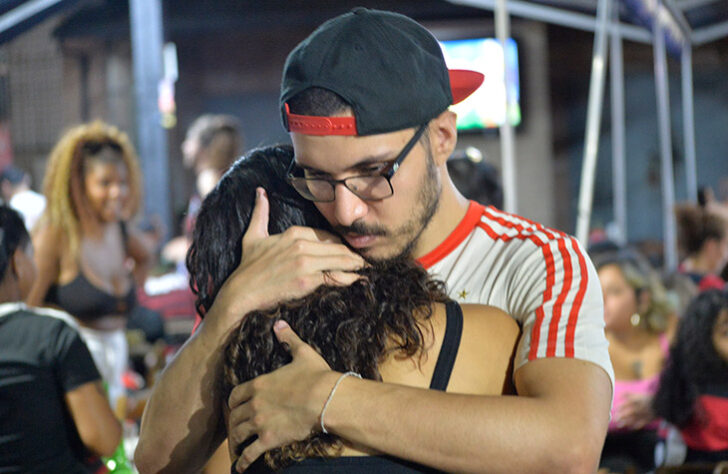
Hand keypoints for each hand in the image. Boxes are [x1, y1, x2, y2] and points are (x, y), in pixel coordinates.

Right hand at [208, 187, 365, 330]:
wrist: (242, 291)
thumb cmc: (248, 266)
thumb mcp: (253, 235)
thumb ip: (261, 212)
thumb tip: (260, 191)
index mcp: (294, 233)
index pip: (327, 235)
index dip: (340, 244)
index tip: (349, 249)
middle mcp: (302, 245)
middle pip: (337, 247)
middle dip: (353, 254)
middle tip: (366, 259)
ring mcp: (305, 263)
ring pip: (340, 260)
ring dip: (355, 264)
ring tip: (366, 268)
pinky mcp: (306, 280)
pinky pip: (334, 277)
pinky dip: (347, 278)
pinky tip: (356, 279)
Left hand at [227, 320, 336, 471]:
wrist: (328, 398)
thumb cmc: (317, 375)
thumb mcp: (302, 353)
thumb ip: (288, 339)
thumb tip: (279, 323)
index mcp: (259, 384)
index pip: (234, 395)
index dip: (232, 403)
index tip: (233, 408)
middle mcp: (255, 403)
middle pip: (234, 416)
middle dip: (232, 423)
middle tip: (234, 429)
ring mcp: (261, 422)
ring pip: (238, 434)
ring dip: (236, 441)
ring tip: (236, 448)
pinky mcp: (270, 439)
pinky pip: (251, 453)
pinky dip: (244, 462)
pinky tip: (242, 468)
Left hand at [614, 392, 654, 429]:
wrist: (661, 404)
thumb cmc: (647, 399)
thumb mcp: (637, 395)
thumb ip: (628, 394)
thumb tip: (619, 395)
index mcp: (635, 401)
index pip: (625, 404)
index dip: (619, 407)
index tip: (615, 409)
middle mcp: (638, 408)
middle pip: (628, 413)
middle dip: (621, 416)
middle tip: (615, 419)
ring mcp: (643, 414)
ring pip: (633, 419)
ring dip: (626, 422)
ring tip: (619, 425)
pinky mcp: (648, 419)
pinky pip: (641, 424)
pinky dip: (636, 426)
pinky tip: (631, 427)